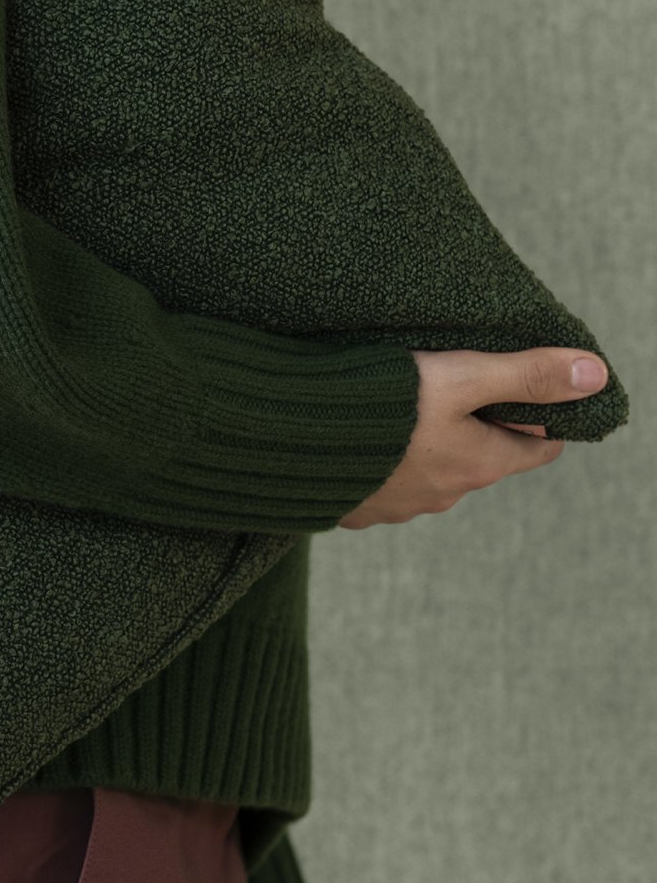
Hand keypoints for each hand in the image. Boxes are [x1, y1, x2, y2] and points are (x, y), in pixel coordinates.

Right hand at [335, 347, 607, 529]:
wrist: (287, 438)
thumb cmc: (378, 402)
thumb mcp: (460, 376)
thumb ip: (525, 373)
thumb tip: (595, 374)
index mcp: (477, 464)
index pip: (537, 448)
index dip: (536, 416)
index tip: (518, 388)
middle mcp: (443, 495)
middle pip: (481, 458)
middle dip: (476, 426)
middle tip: (452, 384)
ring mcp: (396, 507)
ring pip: (430, 471)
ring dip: (424, 444)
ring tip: (399, 404)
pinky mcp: (353, 509)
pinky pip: (382, 483)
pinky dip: (381, 460)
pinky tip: (359, 432)